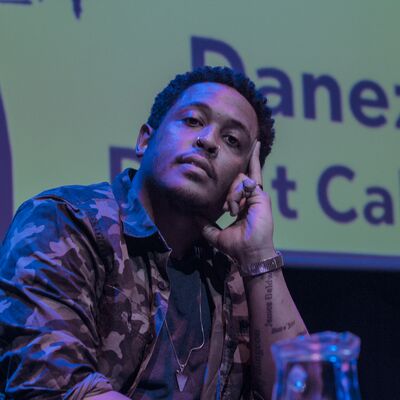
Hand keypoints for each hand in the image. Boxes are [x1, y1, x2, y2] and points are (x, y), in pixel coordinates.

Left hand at [200, 142, 276, 265]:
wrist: (248, 253)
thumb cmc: (236, 246)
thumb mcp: (215, 234)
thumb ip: (205, 225)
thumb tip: (194, 216)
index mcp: (245, 203)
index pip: (243, 181)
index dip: (247, 166)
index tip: (251, 150)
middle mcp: (253, 197)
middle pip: (245, 173)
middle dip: (246, 165)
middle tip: (242, 175)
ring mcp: (258, 195)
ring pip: (239, 178)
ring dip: (230, 195)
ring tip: (231, 212)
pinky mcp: (261, 196)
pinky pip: (244, 183)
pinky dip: (235, 195)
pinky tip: (235, 209)